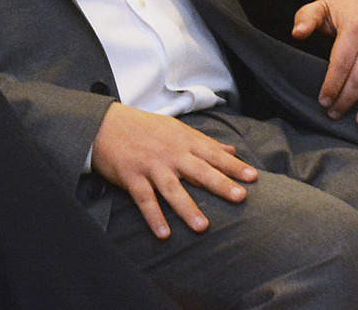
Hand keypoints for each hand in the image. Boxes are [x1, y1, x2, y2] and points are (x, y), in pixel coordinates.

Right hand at [91, 104, 256, 237]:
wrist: (104, 123)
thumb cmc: (143, 127)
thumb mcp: (175, 128)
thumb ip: (203, 142)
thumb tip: (231, 150)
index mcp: (182, 140)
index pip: (212, 153)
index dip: (233, 165)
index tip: (253, 177)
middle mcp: (169, 153)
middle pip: (198, 170)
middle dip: (219, 184)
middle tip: (239, 197)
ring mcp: (150, 165)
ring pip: (172, 189)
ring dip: (187, 208)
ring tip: (203, 226)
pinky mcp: (131, 176)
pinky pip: (144, 199)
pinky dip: (154, 216)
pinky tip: (164, 233)